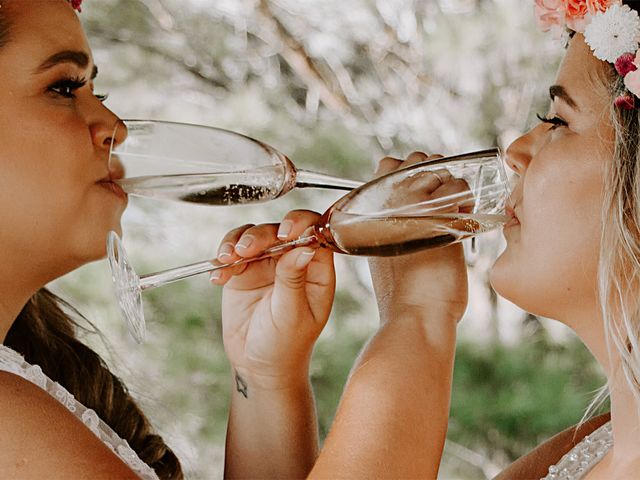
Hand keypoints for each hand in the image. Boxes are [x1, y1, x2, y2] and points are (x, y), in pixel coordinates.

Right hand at [211, 210, 335, 386]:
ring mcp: (267, 264)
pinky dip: (223, 259)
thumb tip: (305, 246)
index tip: (285, 233)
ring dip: (238, 242)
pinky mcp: (243, 271)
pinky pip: (232, 253)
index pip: (315, 235)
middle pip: (280, 230)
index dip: (302, 226)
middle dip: (261, 235)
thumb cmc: (285, 345)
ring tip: (228, 259)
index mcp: (316, 272)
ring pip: (254, 235)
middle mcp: (293, 262)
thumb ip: (293, 280)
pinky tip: (218, 277)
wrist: (257, 366)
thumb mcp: (292, 314)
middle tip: (245, 250)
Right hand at [368, 152, 468, 322]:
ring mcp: (414, 204)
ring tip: (454, 211)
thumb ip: (392, 223)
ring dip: (452, 186)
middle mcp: (389, 200)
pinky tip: (464, 217)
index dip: (407, 170)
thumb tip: (411, 205)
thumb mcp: (385, 250)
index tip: (419, 191)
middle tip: (441, 200)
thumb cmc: (402, 287)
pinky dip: (467, 199)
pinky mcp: (441, 213)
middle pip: (416, 160)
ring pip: (441, 170)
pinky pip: (460, 188)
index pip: (388, 166)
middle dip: (433, 173)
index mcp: (370, 208)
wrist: (414, 313)